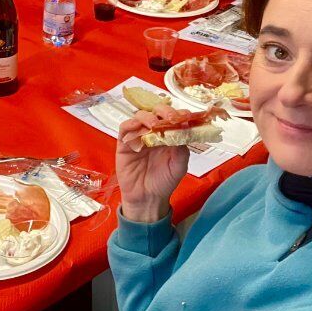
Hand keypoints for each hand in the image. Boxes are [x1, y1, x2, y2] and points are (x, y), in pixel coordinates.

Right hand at [116, 106, 189, 222]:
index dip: (179, 114)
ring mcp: (138, 136)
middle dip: (164, 111)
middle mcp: (153, 133)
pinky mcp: (125, 143)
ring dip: (148, 117)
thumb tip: (184, 128)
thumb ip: (182, 148)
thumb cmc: (164, 182)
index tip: (186, 116)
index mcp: (169, 136)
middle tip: (170, 117)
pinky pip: (125, 128)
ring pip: (140, 117)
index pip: (173, 118)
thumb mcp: (179, 166)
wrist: (147, 198)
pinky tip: (138, 126)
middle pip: (156, 113)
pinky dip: (131, 124)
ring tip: (154, 125)